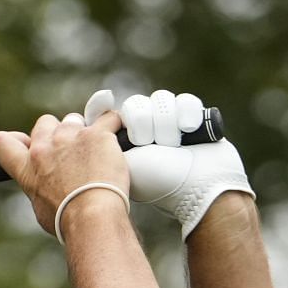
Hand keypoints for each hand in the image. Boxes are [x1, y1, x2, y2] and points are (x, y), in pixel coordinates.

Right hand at [0, 109, 130, 239]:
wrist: (91, 216)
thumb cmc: (68, 219)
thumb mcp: (41, 207)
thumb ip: (39, 187)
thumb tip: (47, 187)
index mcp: (27, 168)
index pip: (3, 142)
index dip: (14, 140)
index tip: (28, 143)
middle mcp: (45, 147)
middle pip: (46, 123)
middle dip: (58, 132)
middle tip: (72, 152)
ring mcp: (71, 137)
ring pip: (76, 120)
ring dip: (85, 132)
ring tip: (99, 153)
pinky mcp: (97, 134)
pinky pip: (109, 119)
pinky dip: (115, 125)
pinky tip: (119, 137)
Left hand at [84, 89, 253, 238]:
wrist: (198, 187)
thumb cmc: (157, 181)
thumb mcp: (120, 160)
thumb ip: (100, 138)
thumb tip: (90, 113)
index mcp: (126, 142)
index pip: (117, 112)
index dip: (127, 119)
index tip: (133, 134)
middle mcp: (147, 131)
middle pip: (137, 103)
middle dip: (144, 124)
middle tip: (150, 146)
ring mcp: (170, 124)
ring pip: (160, 100)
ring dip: (166, 124)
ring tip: (172, 146)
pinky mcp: (193, 119)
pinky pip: (185, 101)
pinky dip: (187, 116)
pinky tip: (189, 131)